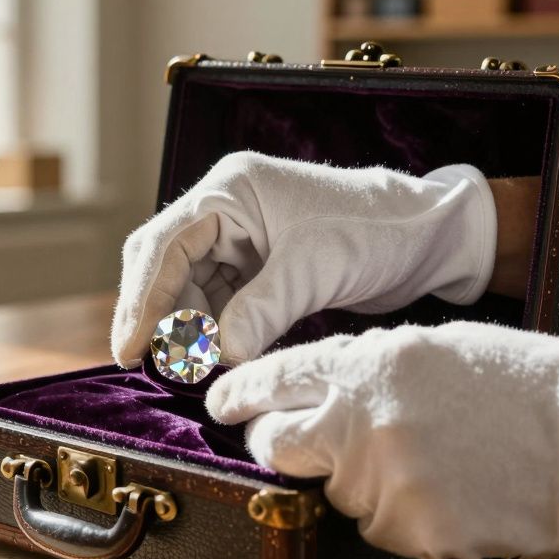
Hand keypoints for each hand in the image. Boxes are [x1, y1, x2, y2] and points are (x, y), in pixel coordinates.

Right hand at [111, 151, 496, 366]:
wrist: (427, 236)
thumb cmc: (375, 231)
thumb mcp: (317, 268)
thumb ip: (264, 308)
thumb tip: (219, 354)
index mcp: (230, 189)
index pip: (166, 245)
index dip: (143, 299)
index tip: (132, 348)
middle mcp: (225, 209)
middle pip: (164, 265)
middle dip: (156, 316)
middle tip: (151, 366)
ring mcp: (238, 238)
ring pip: (187, 288)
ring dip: (185, 329)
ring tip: (191, 369)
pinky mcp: (255, 267)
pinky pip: (216, 302)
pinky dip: (211, 332)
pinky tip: (214, 359)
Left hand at [205, 322, 558, 558]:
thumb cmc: (525, 383)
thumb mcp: (435, 348)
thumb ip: (366, 368)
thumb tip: (316, 388)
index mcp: (369, 364)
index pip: (272, 380)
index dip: (238, 395)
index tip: (221, 404)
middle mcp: (363, 421)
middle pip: (273, 447)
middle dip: (273, 446)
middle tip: (294, 445)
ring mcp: (386, 480)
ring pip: (335, 493)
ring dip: (361, 482)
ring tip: (426, 461)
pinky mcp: (415, 530)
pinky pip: (380, 529)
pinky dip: (403, 516)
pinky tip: (449, 490)